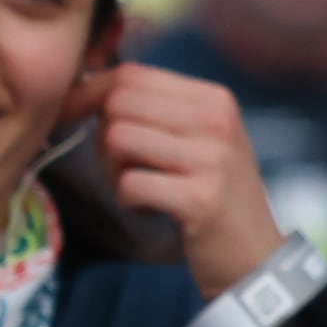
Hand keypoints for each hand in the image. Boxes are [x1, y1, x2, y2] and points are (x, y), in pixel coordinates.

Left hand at [61, 62, 282, 295]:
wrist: (253, 252)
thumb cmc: (210, 190)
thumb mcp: (193, 137)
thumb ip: (151, 109)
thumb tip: (83, 85)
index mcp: (213, 98)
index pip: (133, 74)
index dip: (90, 92)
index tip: (73, 114)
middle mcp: (216, 120)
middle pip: (119, 103)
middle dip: (104, 137)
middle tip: (124, 167)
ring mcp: (211, 158)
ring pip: (118, 139)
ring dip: (115, 170)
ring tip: (143, 187)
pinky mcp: (199, 198)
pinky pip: (128, 184)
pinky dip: (128, 201)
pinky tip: (152, 209)